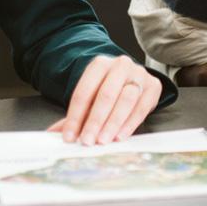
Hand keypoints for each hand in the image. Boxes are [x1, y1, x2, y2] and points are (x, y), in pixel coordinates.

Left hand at [47, 54, 161, 144]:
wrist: (132, 79)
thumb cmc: (108, 91)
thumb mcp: (90, 99)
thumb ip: (74, 116)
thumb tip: (53, 134)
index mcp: (99, 64)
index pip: (83, 92)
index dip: (75, 116)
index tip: (69, 136)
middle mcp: (120, 65)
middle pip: (105, 95)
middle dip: (95, 121)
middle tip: (87, 140)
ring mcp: (139, 74)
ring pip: (126, 100)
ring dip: (113, 123)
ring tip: (103, 140)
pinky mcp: (153, 86)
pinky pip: (142, 107)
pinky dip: (130, 124)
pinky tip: (120, 136)